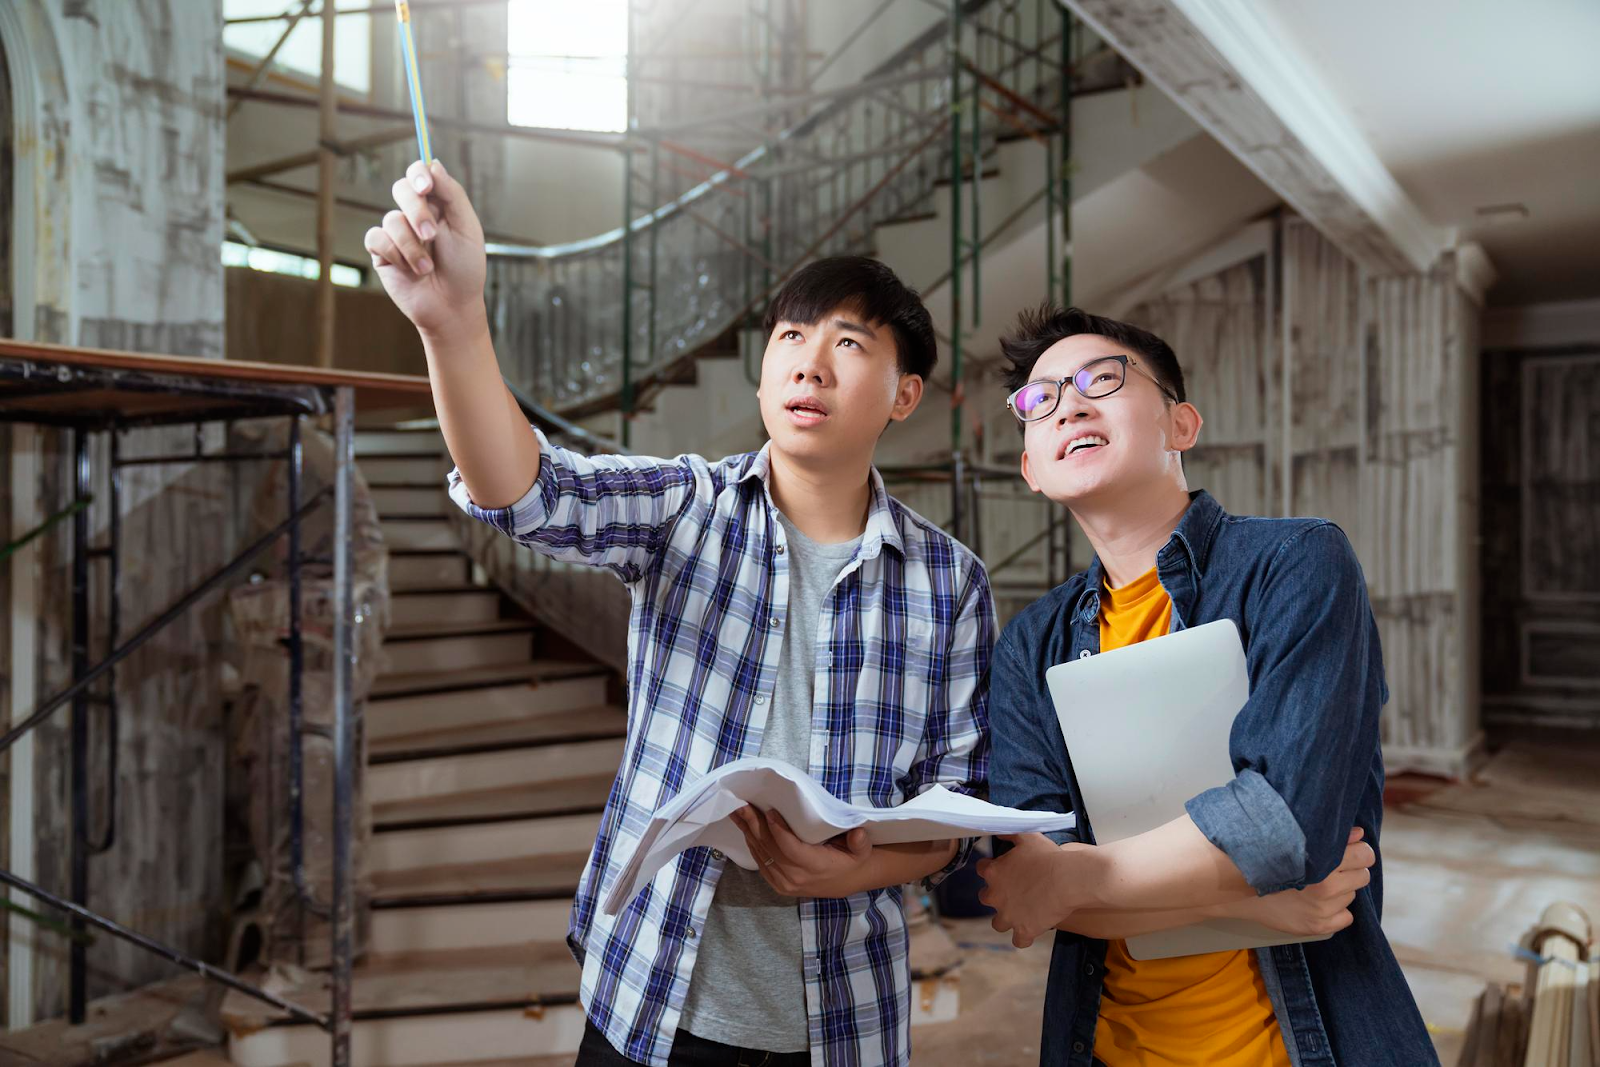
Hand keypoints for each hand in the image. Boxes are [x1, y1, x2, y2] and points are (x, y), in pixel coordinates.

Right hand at [365, 159, 488, 339]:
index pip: (421, 174)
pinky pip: (377, 238)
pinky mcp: (382, 251)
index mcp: (438, 204)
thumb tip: (434, 164)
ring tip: (427, 268)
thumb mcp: (467, 228)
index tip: (425, 185)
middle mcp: (415, 214)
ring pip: (391, 219)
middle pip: (402, 189)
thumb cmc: (465, 269)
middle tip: (431, 234)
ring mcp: (397, 232)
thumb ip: (452, 195)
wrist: (452, 307)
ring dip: (412, 246)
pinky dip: (396, 254)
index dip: (419, 174)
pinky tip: (410, 270)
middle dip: (416, 211)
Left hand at [730, 806, 873, 898]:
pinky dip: (752, 846)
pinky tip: (745, 830)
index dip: (778, 830)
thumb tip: (857, 833)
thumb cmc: (851, 859)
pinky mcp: (778, 885)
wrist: (846, 882)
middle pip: (770, 850)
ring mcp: (785, 884)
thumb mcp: (861, 851)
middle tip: (743, 806)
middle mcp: (796, 878)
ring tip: (738, 813)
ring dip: (748, 833)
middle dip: (755, 826)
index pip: (791, 848)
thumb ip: (859, 842)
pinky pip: (761, 864)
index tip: (769, 811)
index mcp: (815, 867)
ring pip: (762, 856)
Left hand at [975, 833, 1080, 947]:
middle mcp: (995, 896)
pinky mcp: (1024, 930)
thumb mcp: (1027, 837)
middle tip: (1013, 891)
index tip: (1004, 868)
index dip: (992, 868)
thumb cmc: (1047, 856)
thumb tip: (997, 830)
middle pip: (985, 898)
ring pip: (998, 923)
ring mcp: (1009, 916)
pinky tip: (1031, 930)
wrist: (1067, 880)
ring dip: (1007, 919)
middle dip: (997, 895)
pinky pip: (1019, 941)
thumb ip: (1009, 833)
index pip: (982, 869)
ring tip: (1021, 913)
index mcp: (993, 872)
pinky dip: (1024, 937)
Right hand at [1214, 828, 1373, 936]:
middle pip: (1362, 875)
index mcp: (1321, 862)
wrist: (1235, 888)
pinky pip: (1345, 917)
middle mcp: (1326, 888)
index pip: (1364, 855)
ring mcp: (1323, 910)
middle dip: (1351, 870)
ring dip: (1340, 889)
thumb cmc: (1263, 858)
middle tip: (1330, 868)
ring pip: (1352, 895)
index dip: (1357, 851)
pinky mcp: (1318, 926)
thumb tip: (1358, 834)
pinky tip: (1317, 902)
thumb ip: (1330, 838)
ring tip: (1315, 884)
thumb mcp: (1293, 842)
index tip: (1347, 850)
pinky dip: (1336, 910)